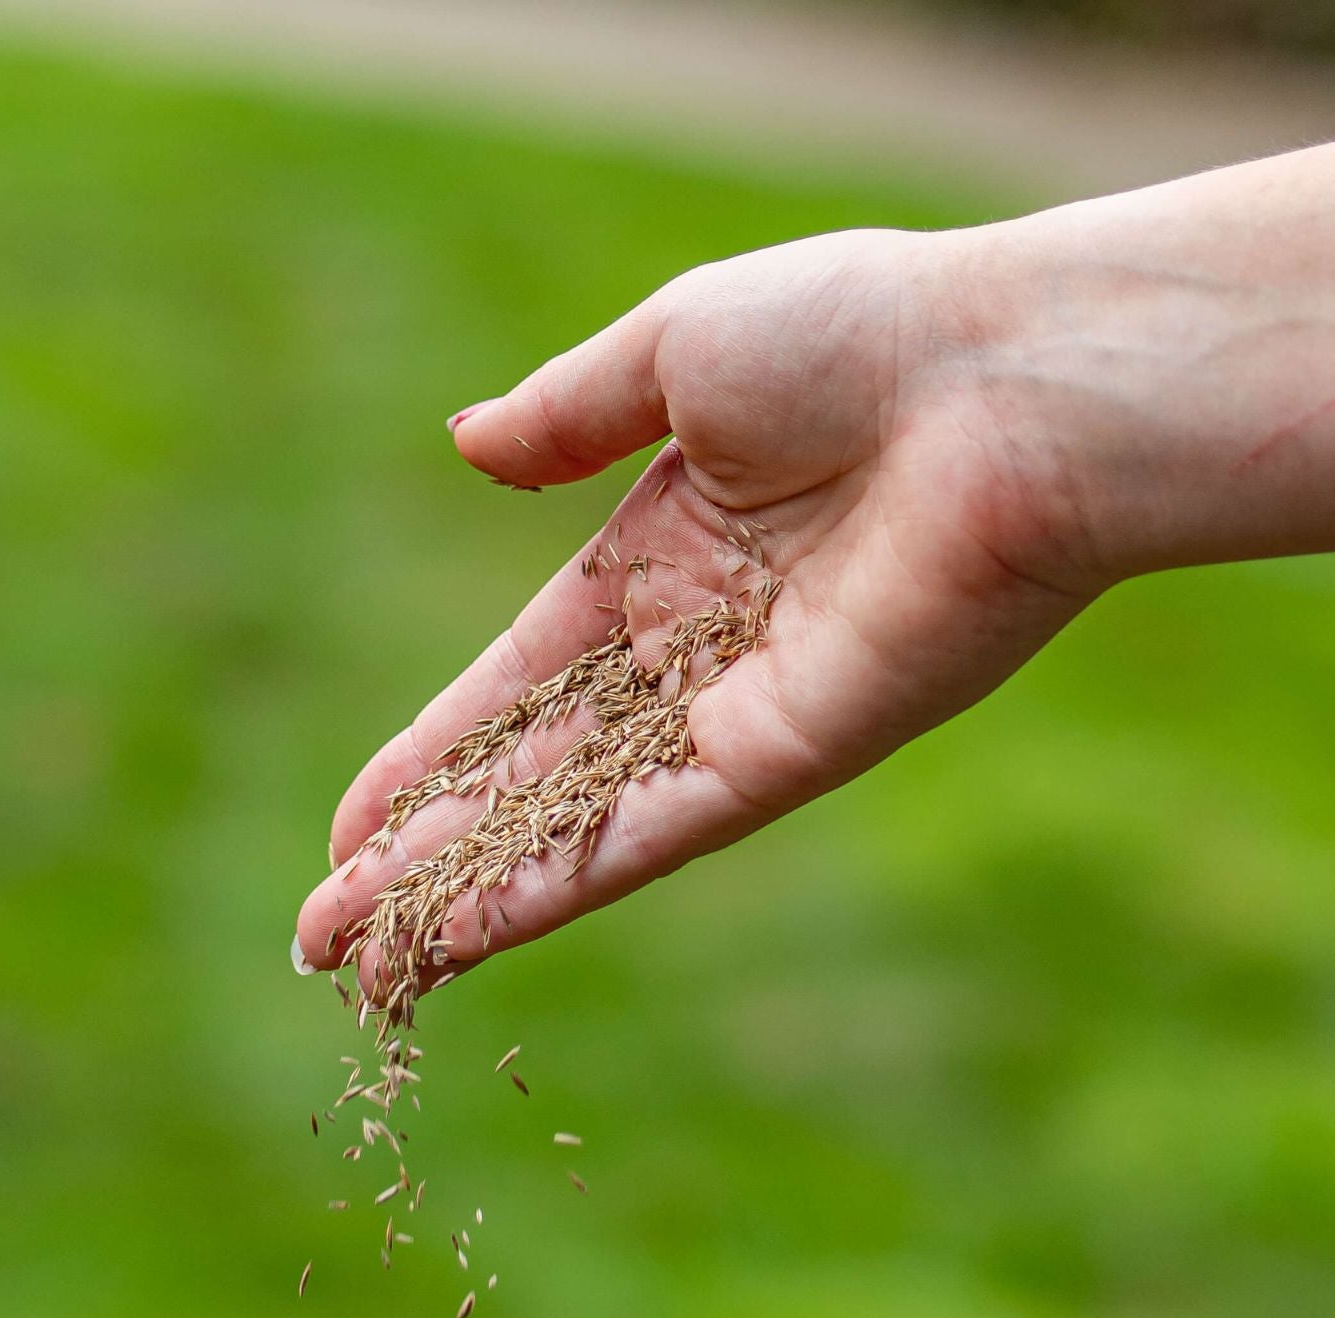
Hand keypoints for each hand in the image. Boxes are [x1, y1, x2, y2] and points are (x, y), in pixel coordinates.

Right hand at [293, 226, 1095, 993]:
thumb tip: (467, 443)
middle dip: (423, 854)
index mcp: (663, 548)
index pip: (517, 678)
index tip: (353, 823)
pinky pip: (645, 832)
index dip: (430, 751)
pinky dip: (551, 885)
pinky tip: (464, 936)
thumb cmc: (861, 333)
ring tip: (363, 967)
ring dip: (465, 894)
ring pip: (571, 821)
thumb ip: (567, 411)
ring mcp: (738, 710)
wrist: (1010, 386)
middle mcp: (694, 646)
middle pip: (530, 773)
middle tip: (324, 935)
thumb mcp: (678, 347)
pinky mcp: (786, 755)